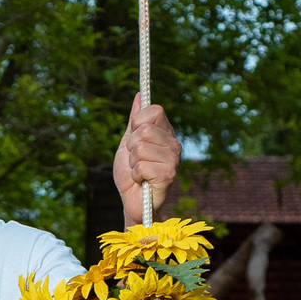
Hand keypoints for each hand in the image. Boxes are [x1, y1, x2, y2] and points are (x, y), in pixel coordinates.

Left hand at [114, 95, 180, 226]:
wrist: (132, 203)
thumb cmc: (130, 176)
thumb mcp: (127, 145)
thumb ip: (134, 122)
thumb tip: (140, 96)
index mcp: (165, 133)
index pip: (154, 110)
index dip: (137, 123)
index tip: (134, 139)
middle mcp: (173, 143)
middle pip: (144, 129)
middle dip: (130, 147)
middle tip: (135, 160)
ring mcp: (173, 159)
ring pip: (141, 147)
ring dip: (132, 162)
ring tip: (139, 172)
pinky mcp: (169, 175)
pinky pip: (142, 165)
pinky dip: (136, 175)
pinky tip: (142, 181)